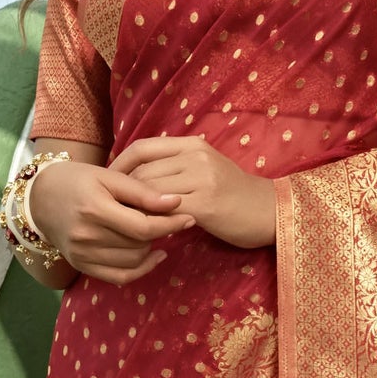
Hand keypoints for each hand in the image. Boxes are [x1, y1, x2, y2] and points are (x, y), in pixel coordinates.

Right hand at [29, 156, 194, 285]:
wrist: (39, 198)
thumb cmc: (77, 180)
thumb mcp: (108, 176)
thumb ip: (141, 191)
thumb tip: (176, 202)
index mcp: (94, 209)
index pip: (143, 227)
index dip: (170, 224)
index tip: (188, 217)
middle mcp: (86, 236)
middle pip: (140, 245)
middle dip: (160, 232)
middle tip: (166, 218)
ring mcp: (82, 255)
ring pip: (134, 261)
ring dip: (150, 248)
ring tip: (152, 231)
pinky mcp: (82, 266)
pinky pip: (120, 278)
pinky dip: (141, 269)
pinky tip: (153, 255)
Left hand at [110, 136, 276, 248]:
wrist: (269, 211)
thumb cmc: (234, 194)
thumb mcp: (205, 168)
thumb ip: (174, 166)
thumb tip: (135, 177)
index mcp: (192, 144)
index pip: (142, 147)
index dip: (119, 165)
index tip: (107, 183)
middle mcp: (195, 157)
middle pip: (142, 172)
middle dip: (123, 193)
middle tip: (113, 210)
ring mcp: (201, 179)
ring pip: (150, 192)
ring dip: (135, 210)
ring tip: (128, 223)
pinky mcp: (205, 204)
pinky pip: (165, 212)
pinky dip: (152, 222)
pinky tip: (148, 233)